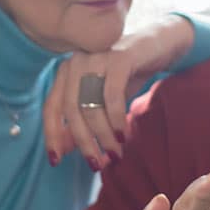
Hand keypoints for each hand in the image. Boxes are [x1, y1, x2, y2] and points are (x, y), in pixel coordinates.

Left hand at [43, 15, 193, 168]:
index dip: (52, 135)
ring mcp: (96, 57)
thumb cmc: (126, 76)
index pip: (51, 107)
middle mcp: (76, 62)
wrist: (158, 45)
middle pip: (71, 110)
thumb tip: (62, 150)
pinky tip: (124, 134)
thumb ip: (81, 122)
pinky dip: (117, 119)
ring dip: (104, 135)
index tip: (56, 161)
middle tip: (97, 164)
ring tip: (116, 153)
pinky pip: (112, 95)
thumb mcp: (101, 101)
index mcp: (66, 72)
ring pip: (91, 105)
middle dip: (83, 142)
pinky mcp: (119, 57)